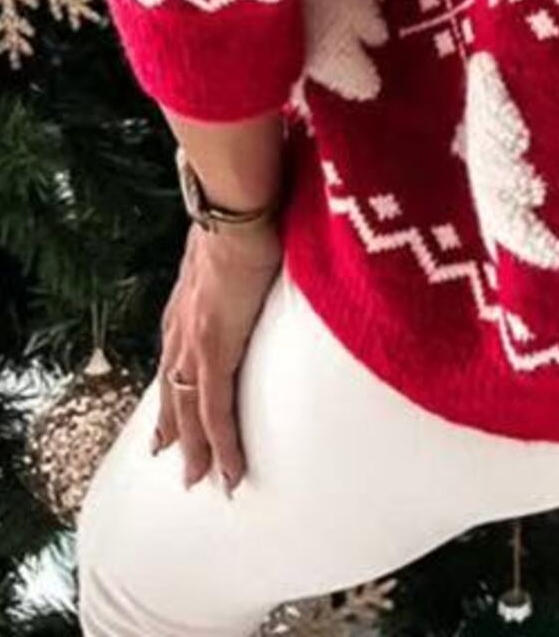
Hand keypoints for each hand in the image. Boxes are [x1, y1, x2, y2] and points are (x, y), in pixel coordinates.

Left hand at [153, 218, 281, 492]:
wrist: (238, 204)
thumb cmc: (245, 208)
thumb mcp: (235, 240)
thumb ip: (242, 255)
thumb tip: (261, 246)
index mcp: (188, 302)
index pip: (176, 357)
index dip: (174, 389)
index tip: (172, 415)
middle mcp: (182, 327)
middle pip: (174, 391)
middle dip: (176, 429)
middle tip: (177, 463)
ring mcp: (194, 340)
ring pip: (189, 411)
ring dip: (198, 449)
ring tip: (203, 480)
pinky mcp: (216, 348)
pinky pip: (216, 411)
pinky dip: (221, 445)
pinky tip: (228, 470)